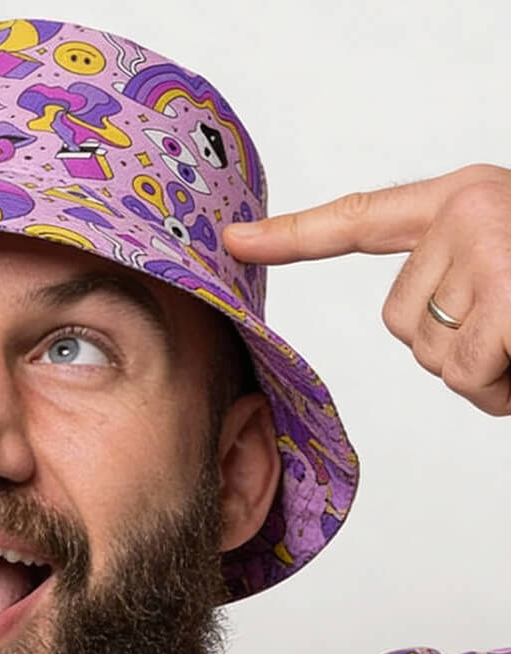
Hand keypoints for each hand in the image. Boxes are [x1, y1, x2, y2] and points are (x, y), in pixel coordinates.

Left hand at [224, 164, 510, 415]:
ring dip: (486, 372)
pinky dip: (504, 389)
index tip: (234, 240)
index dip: (291, 235)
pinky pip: (468, 376)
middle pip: (397, 321)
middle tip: (510, 330)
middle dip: (455, 347)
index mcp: (456, 200)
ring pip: (433, 357)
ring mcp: (484, 247)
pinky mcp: (508, 290)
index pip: (356, 218)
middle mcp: (463, 213)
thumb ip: (450, 276)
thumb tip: (421, 327)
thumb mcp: (508, 258)